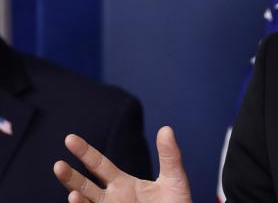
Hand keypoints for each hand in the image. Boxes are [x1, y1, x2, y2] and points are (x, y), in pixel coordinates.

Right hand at [53, 126, 192, 202]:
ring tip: (72, 194)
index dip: (84, 152)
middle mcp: (112, 199)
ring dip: (77, 199)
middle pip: (85, 186)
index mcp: (123, 184)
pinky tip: (79, 201)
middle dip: (71, 177)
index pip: (98, 165)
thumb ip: (169, 156)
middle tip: (58, 164)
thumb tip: (166, 129)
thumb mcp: (174, 178)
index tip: (69, 138)